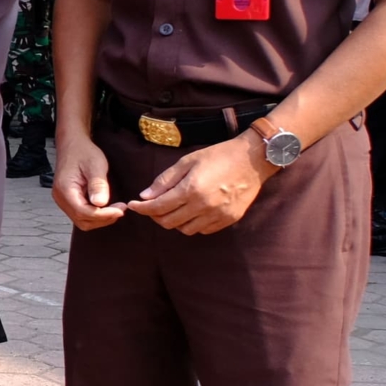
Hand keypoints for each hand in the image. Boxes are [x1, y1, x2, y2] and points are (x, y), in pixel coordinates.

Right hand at [52, 133, 125, 229]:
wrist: (72, 144)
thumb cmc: (83, 152)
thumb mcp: (95, 165)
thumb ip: (98, 184)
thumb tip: (100, 204)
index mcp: (65, 189)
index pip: (84, 212)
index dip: (103, 215)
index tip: (121, 210)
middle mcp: (61, 198)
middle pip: (82, 220)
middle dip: (103, 219)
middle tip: (120, 209)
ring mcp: (63, 201)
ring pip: (82, 221)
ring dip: (100, 219)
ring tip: (115, 209)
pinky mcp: (68, 200)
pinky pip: (81, 215)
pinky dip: (95, 215)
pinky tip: (106, 207)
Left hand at [129, 132, 273, 234]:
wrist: (253, 160)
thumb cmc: (218, 156)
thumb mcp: (187, 161)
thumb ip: (164, 180)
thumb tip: (145, 196)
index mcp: (191, 190)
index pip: (157, 207)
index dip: (141, 208)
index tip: (133, 205)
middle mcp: (204, 206)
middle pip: (168, 222)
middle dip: (155, 216)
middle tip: (152, 206)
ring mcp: (218, 215)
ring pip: (185, 229)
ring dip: (174, 221)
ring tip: (173, 208)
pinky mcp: (229, 219)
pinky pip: (203, 230)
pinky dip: (192, 224)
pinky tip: (191, 212)